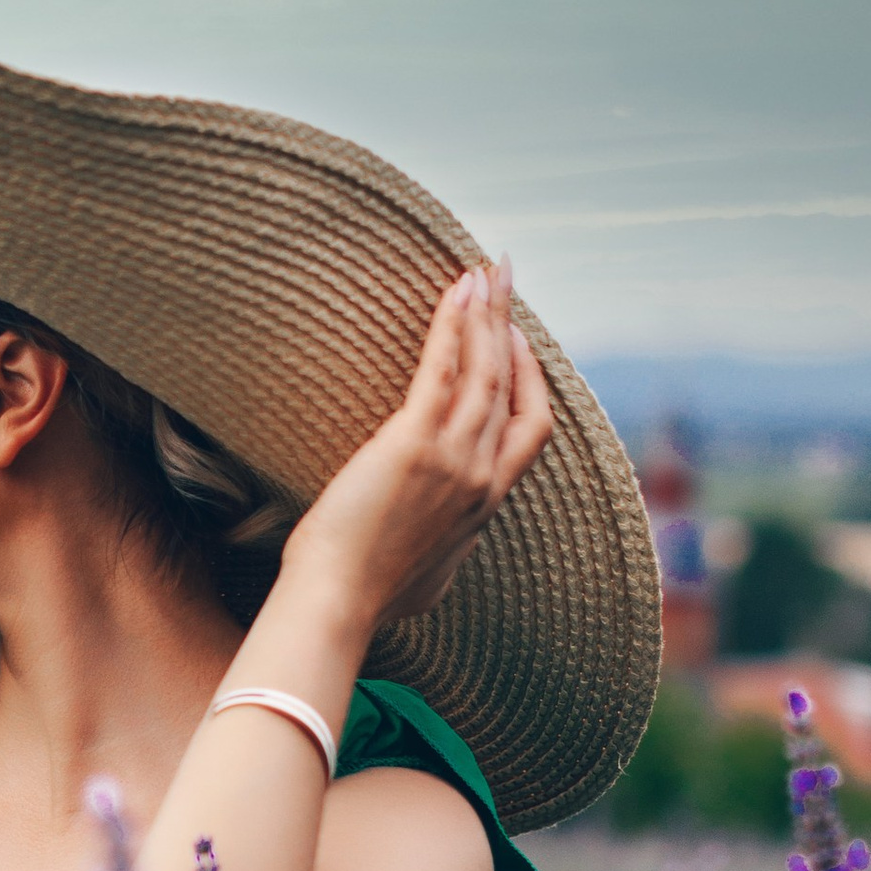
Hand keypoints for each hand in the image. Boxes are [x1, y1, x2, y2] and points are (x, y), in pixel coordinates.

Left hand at [280, 259, 551, 633]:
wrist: (339, 602)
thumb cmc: (370, 594)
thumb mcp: (430, 573)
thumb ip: (445, 544)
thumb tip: (441, 544)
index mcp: (486, 503)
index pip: (531, 428)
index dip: (529, 377)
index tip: (518, 341)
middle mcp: (481, 475)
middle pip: (512, 384)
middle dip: (511, 324)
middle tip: (504, 278)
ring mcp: (453, 457)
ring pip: (486, 369)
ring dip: (488, 313)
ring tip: (486, 269)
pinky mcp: (413, 443)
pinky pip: (442, 369)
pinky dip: (453, 325)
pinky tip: (455, 290)